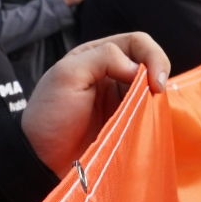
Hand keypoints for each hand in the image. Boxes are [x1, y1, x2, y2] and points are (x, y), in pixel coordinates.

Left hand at [22, 32, 169, 172]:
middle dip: (159, 72)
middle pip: (149, 62)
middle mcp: (111, 73)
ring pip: (151, 87)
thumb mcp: (68, 75)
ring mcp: (119, 98)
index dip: (151, 56)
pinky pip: (147, 111)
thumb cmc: (49, 114)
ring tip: (152, 107)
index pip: (136, 43)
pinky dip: (153, 113)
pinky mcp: (125, 122)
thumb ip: (103, 58)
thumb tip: (138, 68)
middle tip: (157, 93)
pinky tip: (149, 119)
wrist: (41, 158)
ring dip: (156, 95)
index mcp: (95, 55)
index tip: (152, 81)